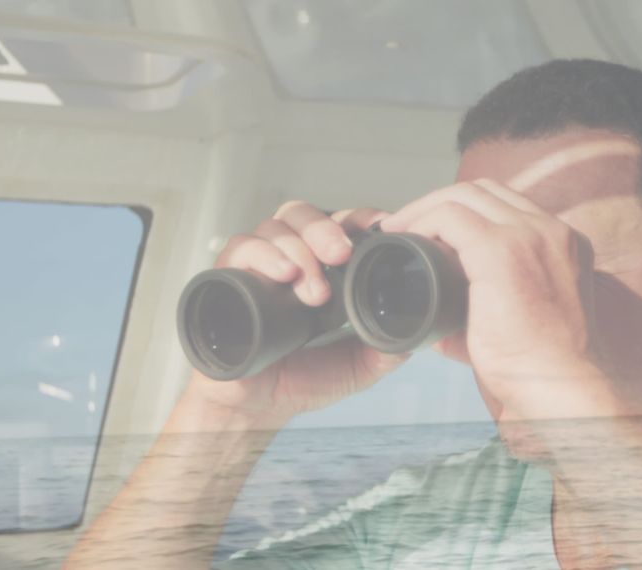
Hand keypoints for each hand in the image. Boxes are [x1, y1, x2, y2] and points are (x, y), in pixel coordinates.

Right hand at [189, 202, 408, 422]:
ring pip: (275, 228)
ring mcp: (257, 266)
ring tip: (314, 291)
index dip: (360, 218)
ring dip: (299, 251)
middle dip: (326, 230)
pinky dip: (263, 256)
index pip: (341, 225)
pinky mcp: (226, 279)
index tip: (381, 227)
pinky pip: (240, 248)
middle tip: (342, 254)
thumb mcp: (356, 366)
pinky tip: (283, 276)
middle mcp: (289, 259)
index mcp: (323, 268)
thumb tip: (415, 335)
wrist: (256, 409)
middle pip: (304, 215)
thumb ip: (385, 349)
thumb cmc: (302, 380)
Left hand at [381, 179, 615, 421]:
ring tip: (400, 229)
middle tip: (408, 225)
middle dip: (441, 201)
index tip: (435, 231)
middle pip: (486, 190)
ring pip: (466, 195)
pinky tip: (407, 239)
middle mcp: (552, 231)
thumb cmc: (542, 368)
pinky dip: (423, 222)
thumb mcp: (524, 325)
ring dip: (426, 207)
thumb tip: (440, 330)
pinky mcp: (502, 251)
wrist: (563, 386)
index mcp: (565, 244)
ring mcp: (530, 236)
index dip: (467, 210)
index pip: (509, 204)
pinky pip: (451, 216)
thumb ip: (488, 315)